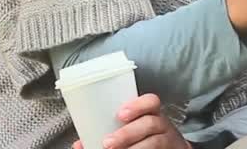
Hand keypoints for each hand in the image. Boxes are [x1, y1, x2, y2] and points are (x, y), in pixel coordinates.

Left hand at [73, 93, 189, 148]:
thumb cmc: (144, 137)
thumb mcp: (131, 129)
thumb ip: (107, 132)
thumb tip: (79, 144)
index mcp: (151, 114)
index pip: (151, 101)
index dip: (138, 105)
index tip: (120, 114)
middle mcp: (162, 125)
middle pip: (151, 124)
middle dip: (128, 133)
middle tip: (108, 143)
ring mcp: (167, 140)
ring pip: (155, 142)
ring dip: (135, 148)